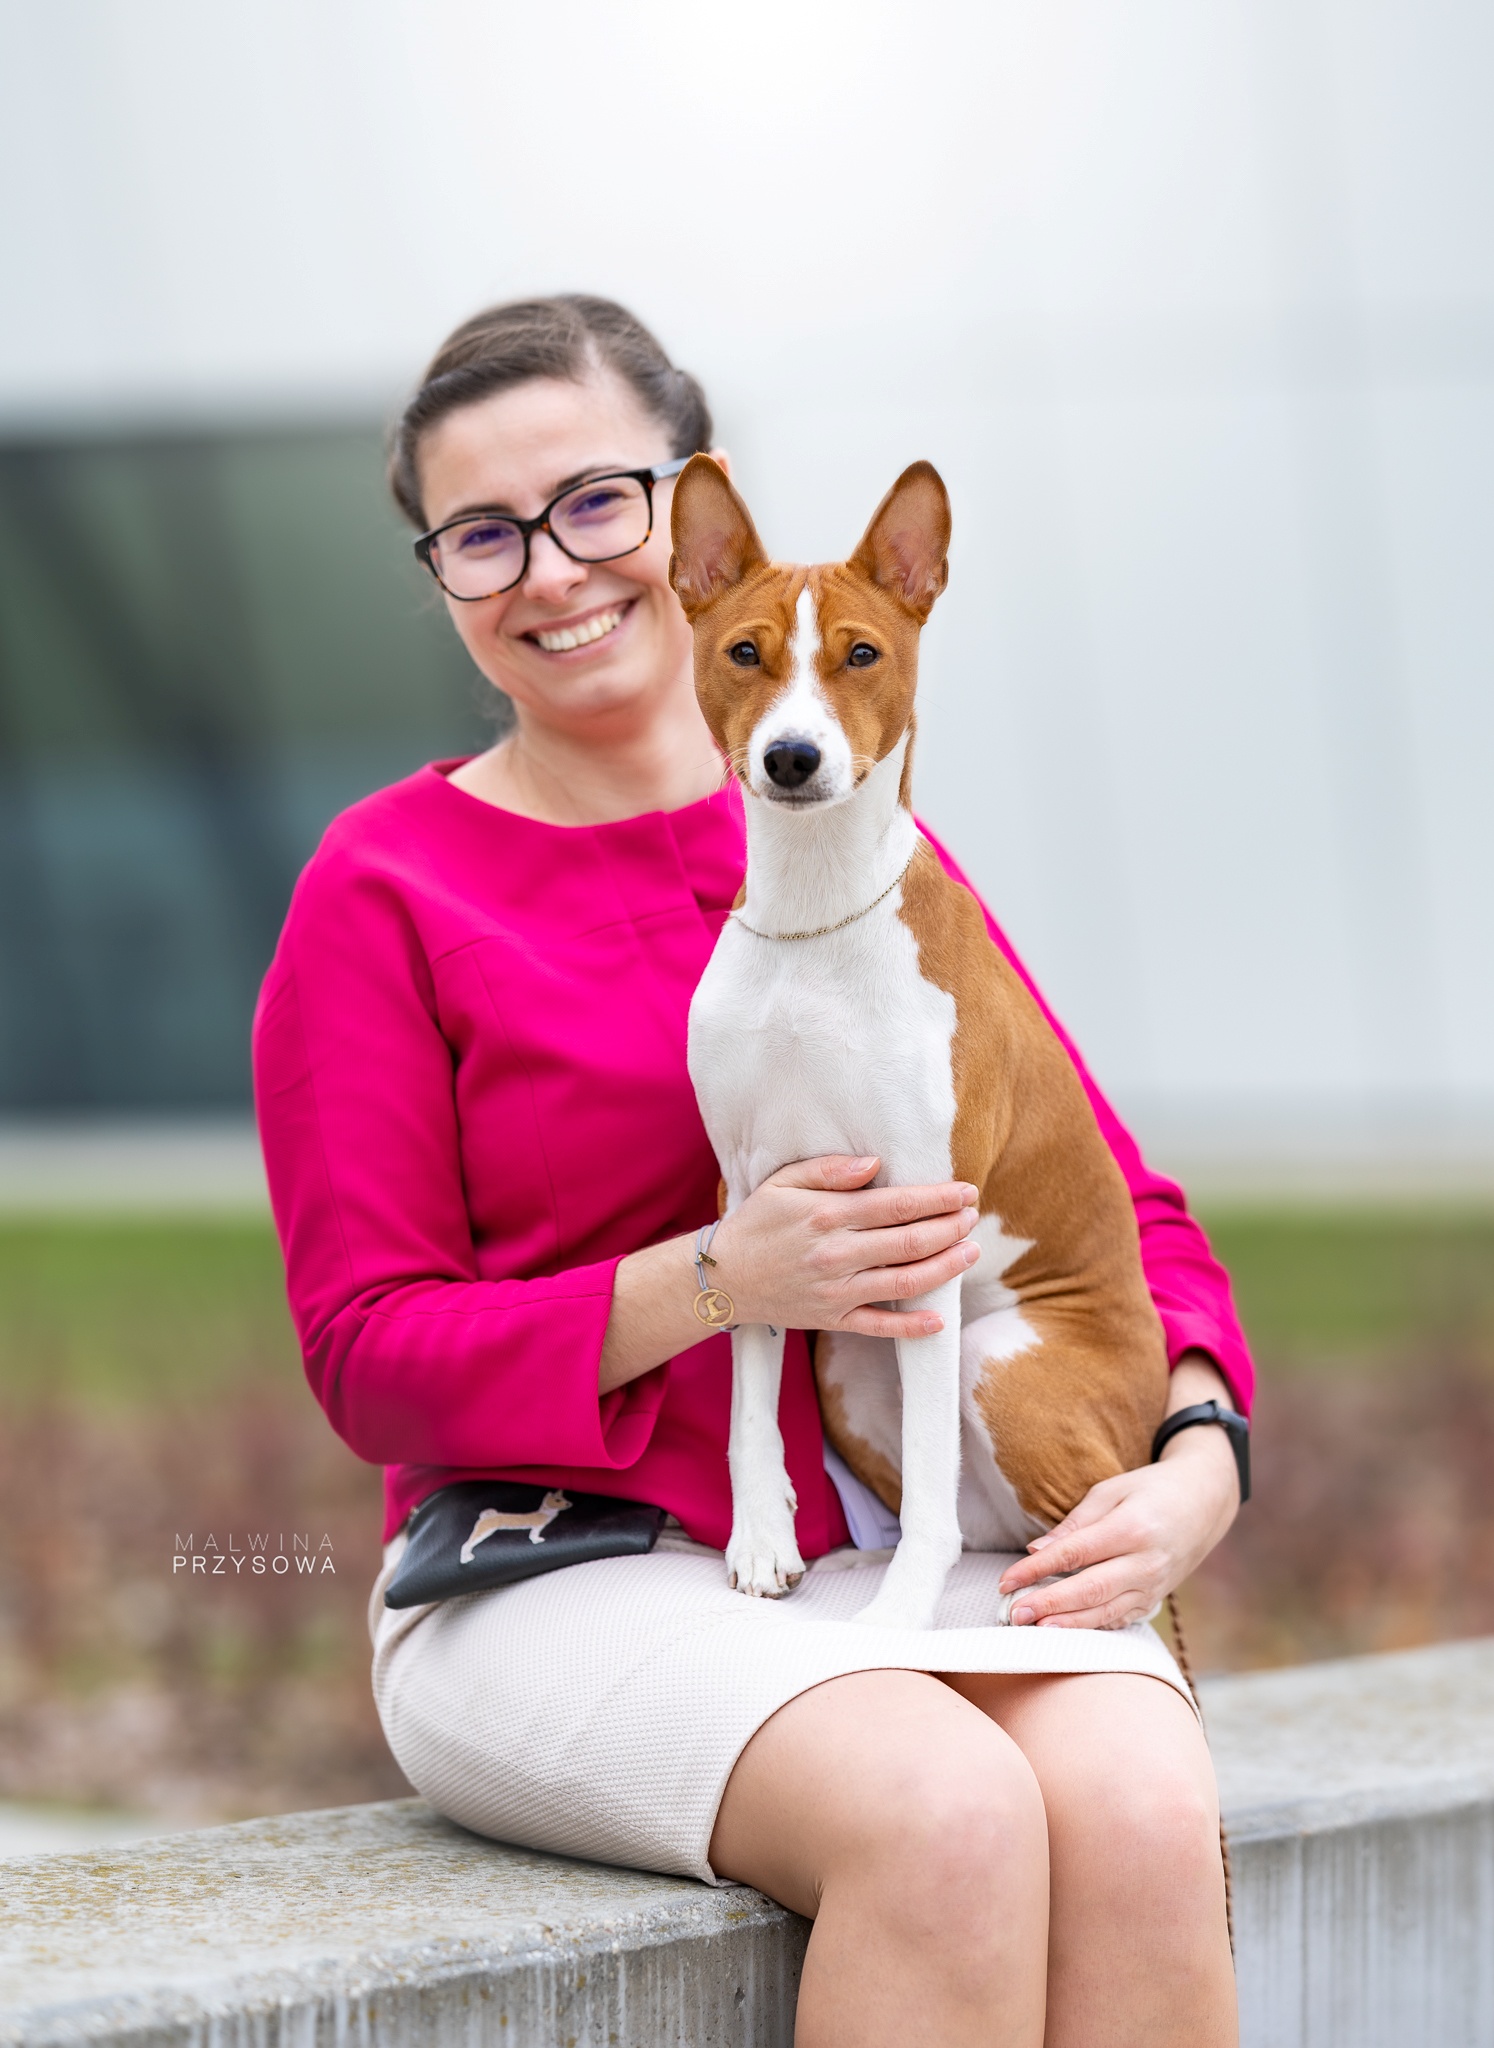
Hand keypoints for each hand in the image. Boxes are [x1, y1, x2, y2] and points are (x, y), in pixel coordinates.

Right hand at [710, 1155, 981, 1338]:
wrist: (721, 1278)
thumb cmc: (756, 1223)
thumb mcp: (784, 1182)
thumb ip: (830, 1169)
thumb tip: (876, 1164)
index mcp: (828, 1214)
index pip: (898, 1204)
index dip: (939, 1198)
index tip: (966, 1191)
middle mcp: (837, 1254)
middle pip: (911, 1242)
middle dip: (951, 1228)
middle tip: (973, 1217)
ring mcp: (837, 1291)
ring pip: (905, 1282)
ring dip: (945, 1267)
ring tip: (970, 1252)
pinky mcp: (832, 1319)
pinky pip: (879, 1326)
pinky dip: (912, 1326)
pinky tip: (939, 1318)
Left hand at [998, 1357, 1241, 1628]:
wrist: (1204, 1504)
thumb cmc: (1151, 1491)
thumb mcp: (1111, 1492)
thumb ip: (1075, 1524)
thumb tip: (1037, 1550)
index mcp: (1131, 1529)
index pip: (1075, 1554)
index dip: (1037, 1569)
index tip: (1007, 1580)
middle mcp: (1145, 1563)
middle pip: (1090, 1589)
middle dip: (1049, 1604)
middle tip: (1015, 1614)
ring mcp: (1154, 1586)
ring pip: (1106, 1612)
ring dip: (1068, 1624)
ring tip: (1035, 1630)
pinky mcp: (1155, 1599)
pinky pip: (1121, 1619)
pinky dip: (1093, 1627)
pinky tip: (1067, 1632)